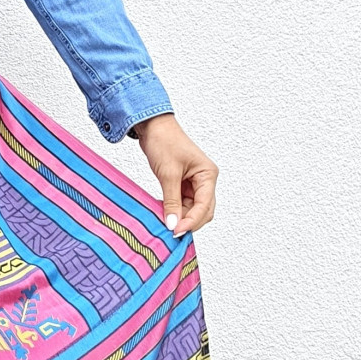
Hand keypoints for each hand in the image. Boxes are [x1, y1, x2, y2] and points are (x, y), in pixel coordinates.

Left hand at [130, 113, 217, 236]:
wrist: (153, 126)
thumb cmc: (164, 141)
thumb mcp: (168, 174)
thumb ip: (172, 201)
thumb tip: (173, 224)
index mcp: (208, 174)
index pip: (205, 206)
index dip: (192, 221)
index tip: (176, 232)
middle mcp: (205, 180)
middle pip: (203, 211)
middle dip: (189, 222)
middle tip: (172, 233)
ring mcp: (194, 183)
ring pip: (192, 209)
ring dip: (181, 218)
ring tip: (165, 225)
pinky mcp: (183, 184)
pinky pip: (182, 203)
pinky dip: (175, 211)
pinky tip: (164, 216)